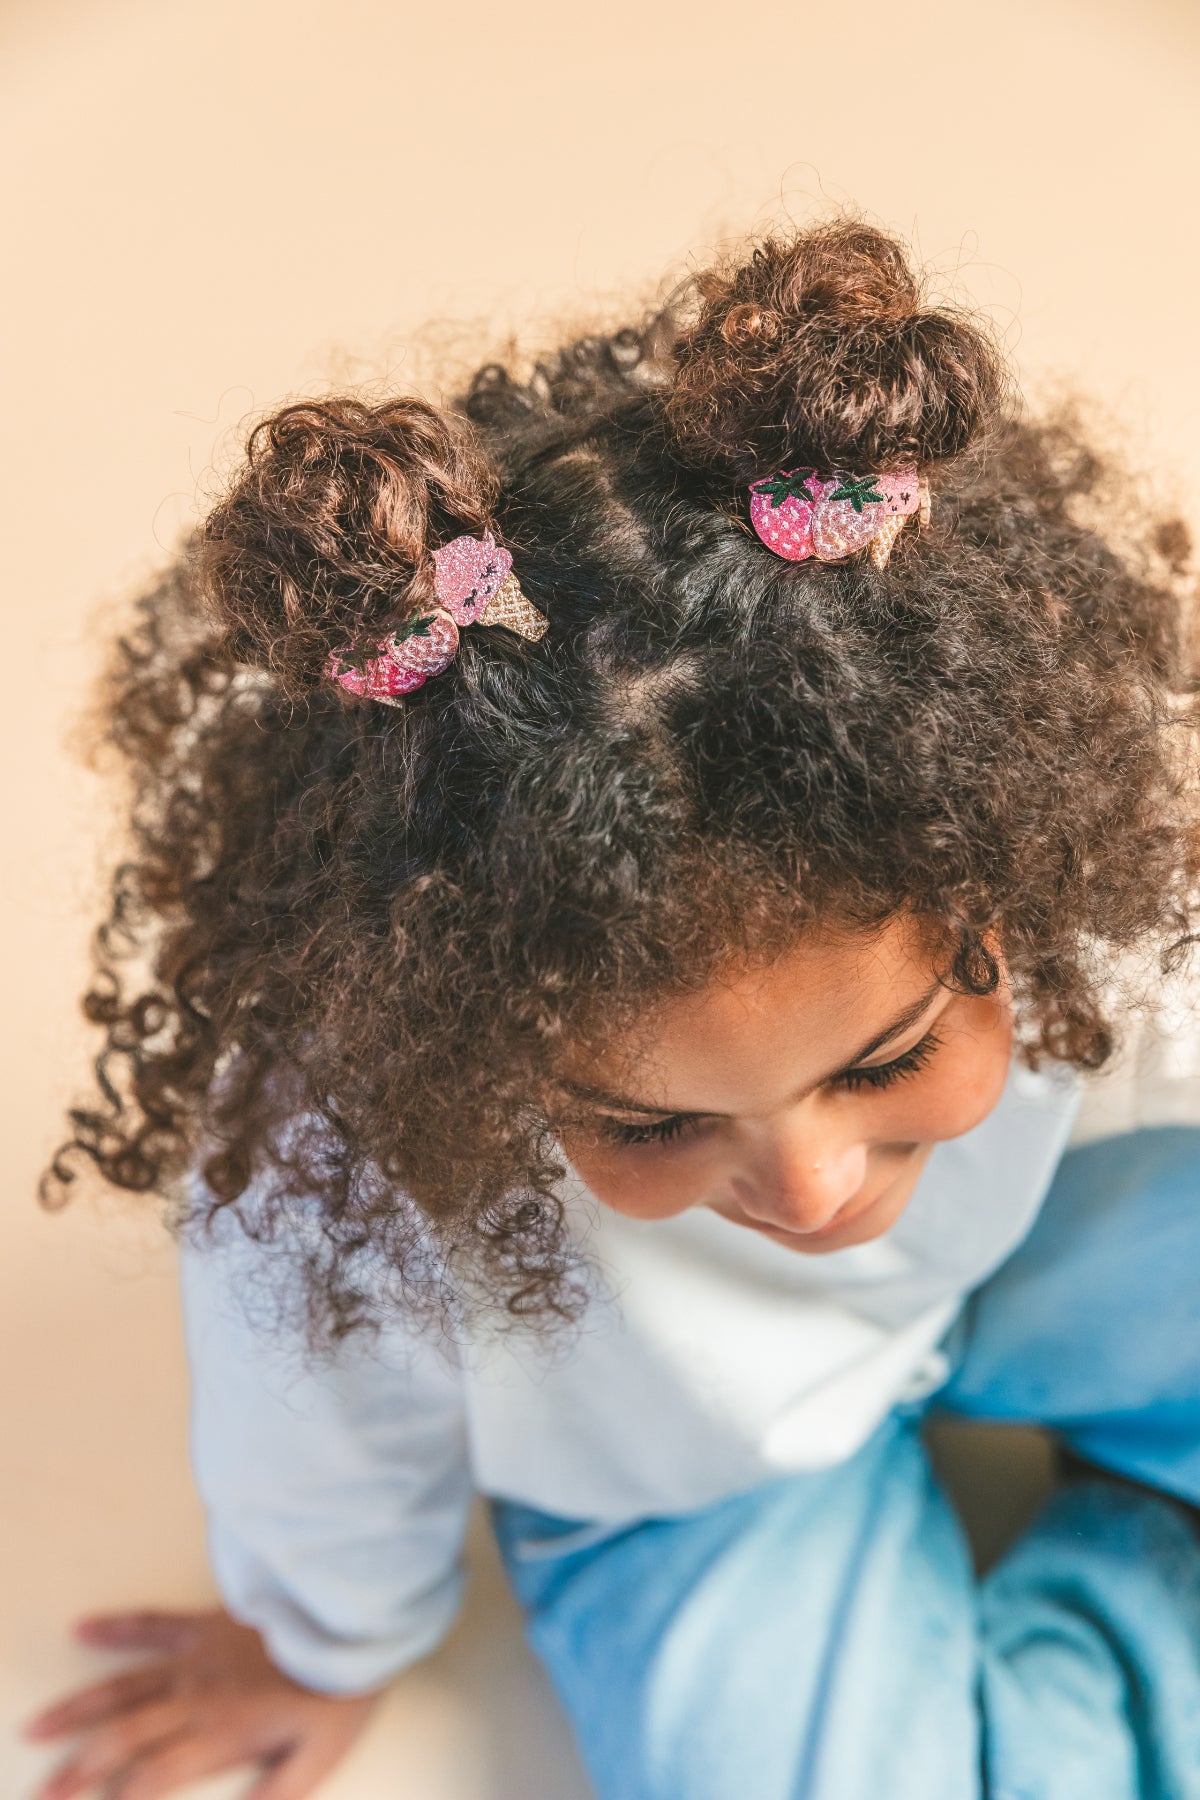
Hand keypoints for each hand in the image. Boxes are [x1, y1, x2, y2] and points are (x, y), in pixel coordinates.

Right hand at [24, 1608, 380, 1798]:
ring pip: (123, 1685)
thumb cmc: (338, 1690)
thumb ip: (278, 1796)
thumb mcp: (318, 1757)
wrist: (352, 1618)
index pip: (152, 1776)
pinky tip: (82, 1629)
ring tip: (36, 1725)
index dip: (117, 1799)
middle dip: (76, 1768)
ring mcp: (196, 1656)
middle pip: (122, 1737)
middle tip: (40, 1791)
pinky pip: (152, 1625)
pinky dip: (116, 1627)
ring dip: (77, 1709)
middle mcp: (195, 1697)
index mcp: (219, 1734)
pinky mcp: (205, 1623)